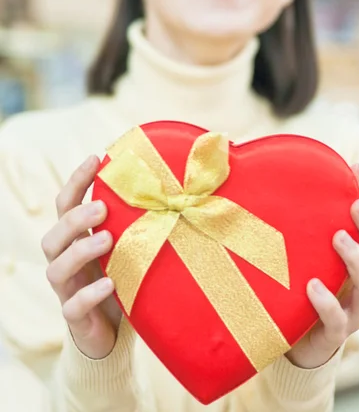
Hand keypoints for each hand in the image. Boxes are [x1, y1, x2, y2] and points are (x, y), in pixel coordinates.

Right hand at [42, 155, 121, 358]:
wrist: (112, 332)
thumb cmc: (121, 278)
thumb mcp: (126, 247)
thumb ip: (134, 222)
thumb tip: (172, 188)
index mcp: (75, 239)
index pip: (65, 205)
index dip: (76, 181)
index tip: (95, 159)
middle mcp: (65, 261)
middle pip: (53, 236)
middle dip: (75, 219)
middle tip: (102, 208)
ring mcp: (67, 289)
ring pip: (57, 268)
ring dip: (80, 251)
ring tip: (106, 240)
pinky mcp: (75, 317)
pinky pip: (74, 305)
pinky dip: (90, 294)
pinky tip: (110, 284)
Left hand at [286, 164, 358, 368]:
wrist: (295, 340)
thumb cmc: (303, 287)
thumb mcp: (307, 253)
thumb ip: (302, 225)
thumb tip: (276, 178)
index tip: (354, 167)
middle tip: (355, 205)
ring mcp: (352, 313)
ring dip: (356, 261)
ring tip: (338, 238)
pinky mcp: (332, 335)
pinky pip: (337, 321)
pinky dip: (327, 302)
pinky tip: (312, 286)